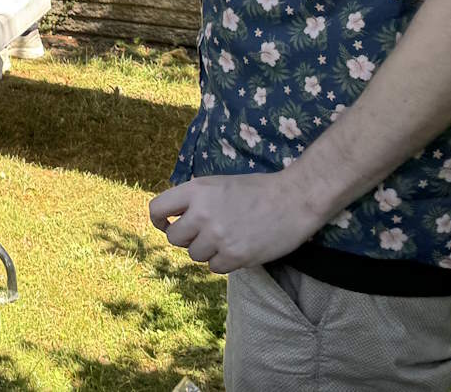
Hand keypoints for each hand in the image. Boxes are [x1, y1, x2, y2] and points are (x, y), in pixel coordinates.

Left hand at [148, 172, 325, 273]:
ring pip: (195, 255)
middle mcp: (202, 213)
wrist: (294, 199)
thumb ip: (196, 199)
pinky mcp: (235, 256)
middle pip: (174, 238)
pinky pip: (215, 268)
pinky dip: (224, 262)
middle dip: (188, 239)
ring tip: (229, 238)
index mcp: (196, 190)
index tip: (169, 225)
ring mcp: (218, 236)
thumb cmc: (258, 190)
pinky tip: (239, 248)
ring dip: (208, 251)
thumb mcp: (219, 184)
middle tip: (206, 234)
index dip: (159, 221)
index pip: (156, 209)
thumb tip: (177, 218)